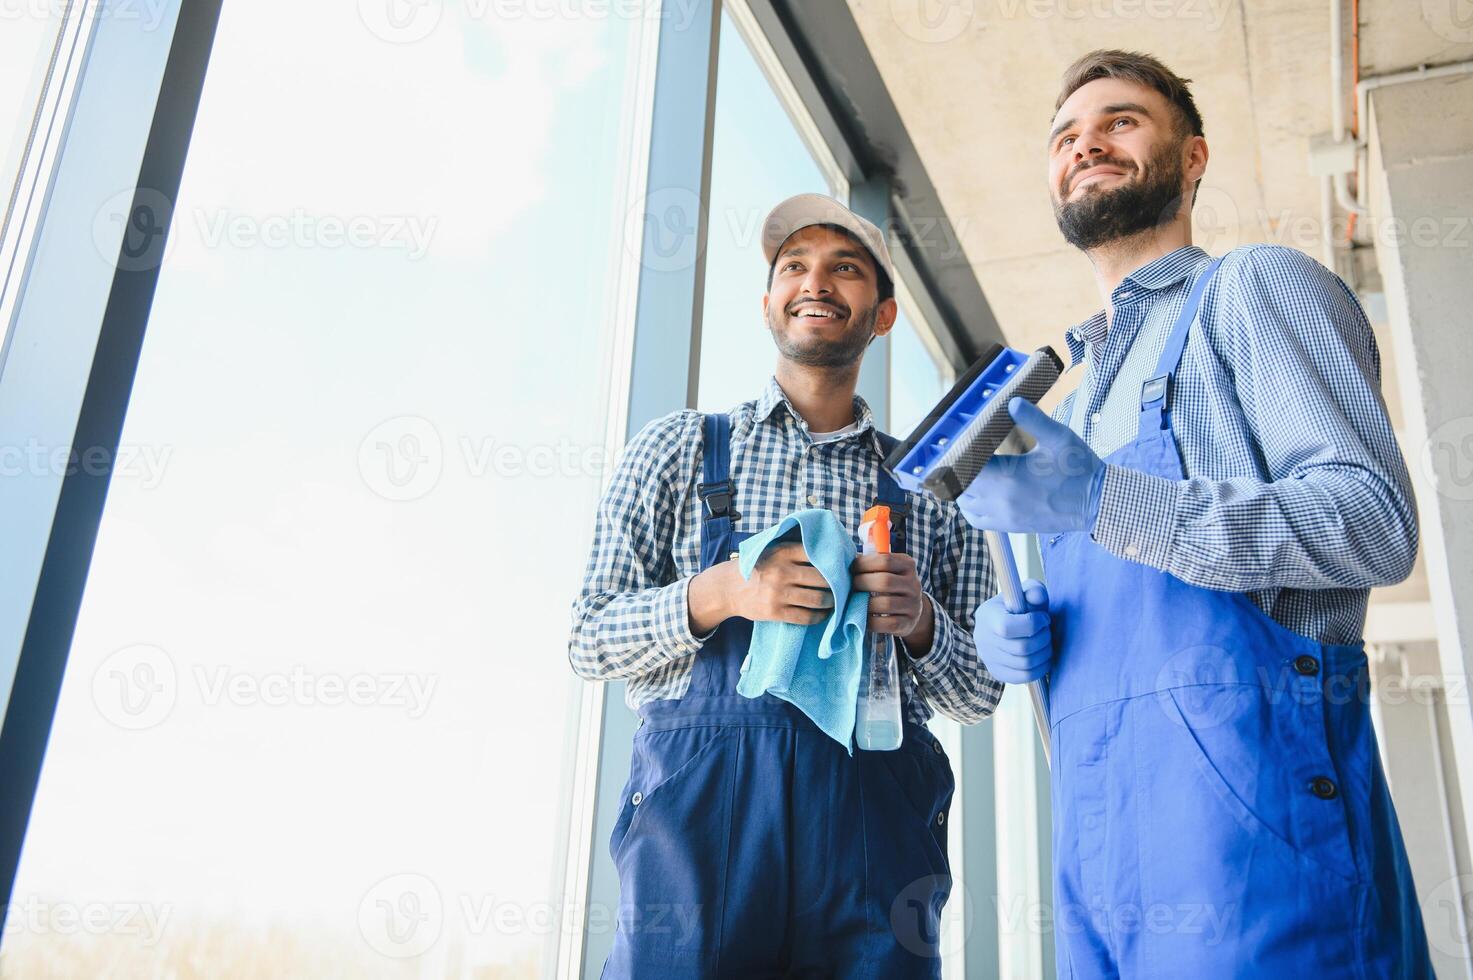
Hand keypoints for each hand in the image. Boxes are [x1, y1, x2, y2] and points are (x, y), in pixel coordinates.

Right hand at [725, 540, 834, 625]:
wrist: (728, 588)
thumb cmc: (756, 567)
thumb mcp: (771, 548)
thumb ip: (794, 548)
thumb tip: (828, 549)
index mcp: (782, 552)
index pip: (817, 554)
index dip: (833, 561)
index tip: (842, 566)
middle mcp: (782, 571)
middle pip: (823, 579)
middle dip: (837, 584)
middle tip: (844, 586)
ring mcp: (778, 593)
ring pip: (818, 599)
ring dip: (832, 602)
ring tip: (836, 600)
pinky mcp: (775, 612)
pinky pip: (806, 617)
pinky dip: (820, 616)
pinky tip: (823, 613)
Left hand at [850, 552, 930, 645]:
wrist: (911, 611)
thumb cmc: (891, 586)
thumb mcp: (887, 570)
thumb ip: (871, 564)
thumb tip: (845, 559)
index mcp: (907, 565)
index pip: (885, 561)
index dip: (864, 564)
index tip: (852, 569)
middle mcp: (914, 584)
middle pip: (885, 581)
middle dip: (862, 583)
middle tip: (851, 586)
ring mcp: (913, 605)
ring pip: (885, 604)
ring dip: (864, 604)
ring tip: (854, 602)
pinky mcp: (908, 623)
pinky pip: (887, 623)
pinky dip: (871, 621)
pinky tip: (862, 617)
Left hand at [957, 397, 1105, 533]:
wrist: (1097, 503)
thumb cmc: (1079, 469)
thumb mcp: (1059, 437)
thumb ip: (1034, 419)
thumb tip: (1013, 401)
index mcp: (1010, 477)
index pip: (966, 467)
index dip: (957, 454)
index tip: (958, 441)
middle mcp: (1002, 501)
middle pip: (960, 486)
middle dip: (957, 469)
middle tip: (962, 452)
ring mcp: (1005, 517)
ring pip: (965, 504)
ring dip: (961, 487)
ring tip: (968, 470)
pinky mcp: (1011, 527)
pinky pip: (977, 520)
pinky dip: (970, 507)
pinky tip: (976, 493)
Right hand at [973, 580, 1051, 683]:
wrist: (1003, 624)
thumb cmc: (1018, 606)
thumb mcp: (1025, 592)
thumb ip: (1034, 591)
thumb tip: (1037, 597)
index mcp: (986, 616)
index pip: (1007, 627)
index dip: (1033, 624)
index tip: (1044, 618)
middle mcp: (982, 639)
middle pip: (1021, 648)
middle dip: (1043, 639)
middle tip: (1047, 631)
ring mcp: (988, 659)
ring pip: (1025, 664)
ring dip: (1044, 653)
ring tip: (1047, 643)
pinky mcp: (997, 673)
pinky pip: (1024, 677)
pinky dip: (1040, 668)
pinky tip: (1043, 656)